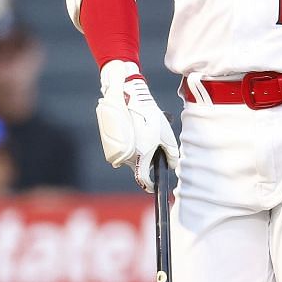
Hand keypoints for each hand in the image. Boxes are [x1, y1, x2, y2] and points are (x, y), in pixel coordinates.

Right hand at [95, 60, 179, 192]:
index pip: (144, 180)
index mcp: (141, 156)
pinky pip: (122, 150)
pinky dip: (129, 144)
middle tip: (153, 148)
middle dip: (146, 161)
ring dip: (137, 151)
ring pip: (129, 158)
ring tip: (144, 134)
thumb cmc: (149, 115)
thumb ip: (171, 153)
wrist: (126, 96)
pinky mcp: (110, 142)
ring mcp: (116, 150)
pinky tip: (134, 130)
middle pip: (138, 167)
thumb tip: (171, 165)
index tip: (154, 185)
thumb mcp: (166, 134)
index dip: (150, 185)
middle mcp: (126, 157)